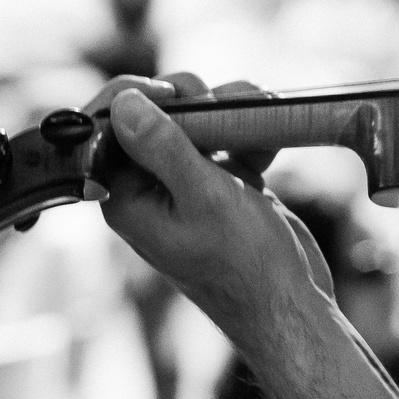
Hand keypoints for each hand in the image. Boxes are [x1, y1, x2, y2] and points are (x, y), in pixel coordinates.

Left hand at [82, 73, 332, 330]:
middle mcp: (149, 190)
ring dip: (229, 111)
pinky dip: (249, 132)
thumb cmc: (246, 267)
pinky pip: (226, 141)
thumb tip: (124, 103)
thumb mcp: (206, 198)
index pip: (108, 128)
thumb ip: (164, 147)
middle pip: (154, 116)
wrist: (290, 306)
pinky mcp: (221, 186)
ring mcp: (186, 187)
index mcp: (126, 198)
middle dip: (193, 100)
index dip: (138, 96)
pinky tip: (268, 140)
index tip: (179, 92)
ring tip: (258, 114)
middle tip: (224, 107)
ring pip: (195, 123)